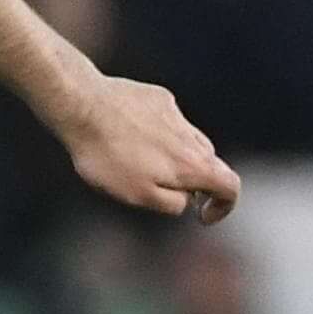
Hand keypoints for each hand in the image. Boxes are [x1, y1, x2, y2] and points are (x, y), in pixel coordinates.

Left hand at [58, 73, 241, 223]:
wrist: (82, 107)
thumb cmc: (107, 155)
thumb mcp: (139, 195)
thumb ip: (171, 203)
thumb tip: (186, 200)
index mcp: (193, 165)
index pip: (230, 186)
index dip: (224, 205)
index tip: (204, 215)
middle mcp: (192, 137)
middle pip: (209, 164)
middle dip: (194, 181)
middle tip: (163, 189)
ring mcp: (175, 114)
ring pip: (189, 141)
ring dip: (175, 157)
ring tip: (138, 163)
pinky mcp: (158, 98)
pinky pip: (166, 121)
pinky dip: (156, 134)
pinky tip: (127, 137)